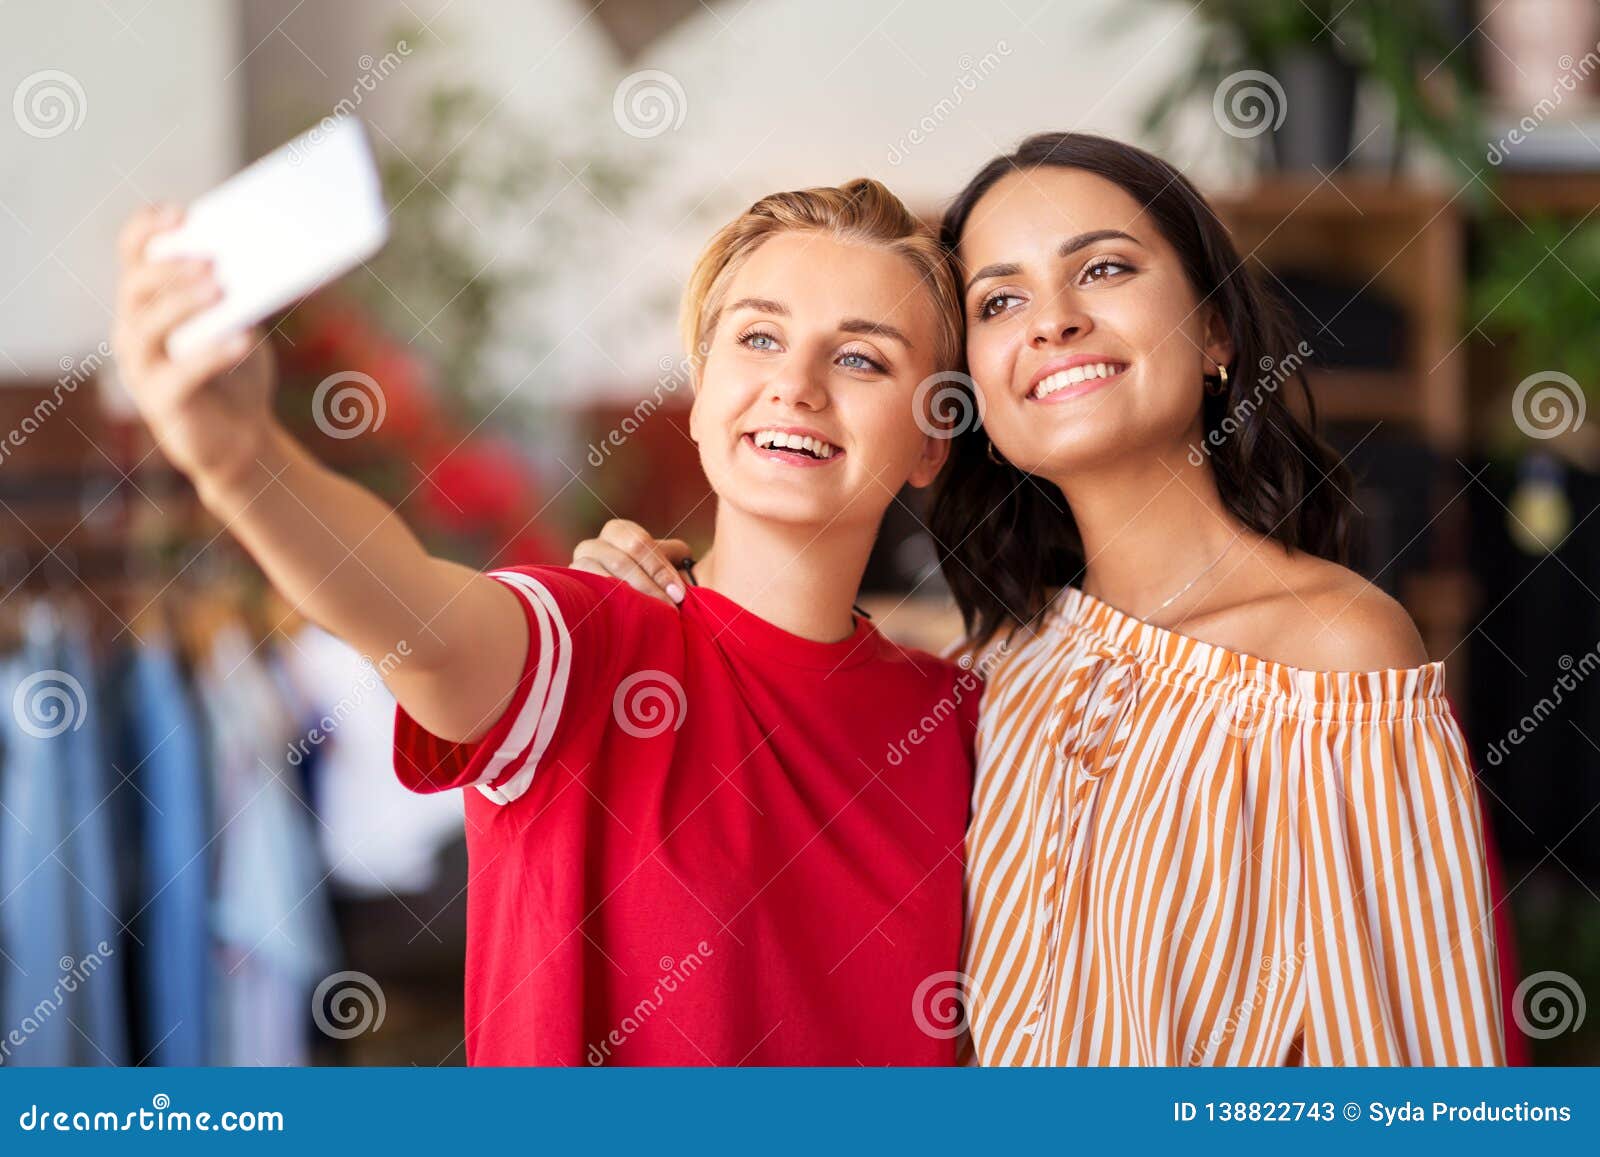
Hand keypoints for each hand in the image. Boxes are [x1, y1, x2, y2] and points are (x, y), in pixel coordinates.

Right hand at [111, 202, 277, 486]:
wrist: (242, 439)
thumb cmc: (236, 372)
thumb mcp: (238, 322)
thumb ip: (236, 292)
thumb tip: (261, 254)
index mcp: (148, 302)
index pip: (133, 255)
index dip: (148, 230)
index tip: (179, 213)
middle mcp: (133, 330)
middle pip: (136, 286)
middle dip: (171, 267)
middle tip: (211, 258)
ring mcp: (141, 367)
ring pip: (147, 326)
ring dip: (183, 302)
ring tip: (220, 288)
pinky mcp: (161, 402)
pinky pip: (181, 373)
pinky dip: (212, 354)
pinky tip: (242, 340)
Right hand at [571, 519, 691, 604]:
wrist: (626, 600)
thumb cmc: (651, 576)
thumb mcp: (666, 559)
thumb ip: (673, 556)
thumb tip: (677, 579)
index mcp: (617, 531)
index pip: (638, 543)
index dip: (660, 568)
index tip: (679, 593)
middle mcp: (593, 545)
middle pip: (620, 561)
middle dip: (649, 586)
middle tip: (671, 609)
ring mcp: (577, 567)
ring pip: (603, 579)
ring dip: (631, 598)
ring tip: (652, 616)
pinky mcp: (571, 590)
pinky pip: (587, 595)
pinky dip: (610, 605)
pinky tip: (627, 618)